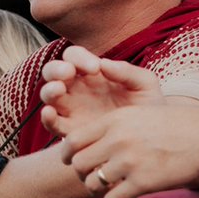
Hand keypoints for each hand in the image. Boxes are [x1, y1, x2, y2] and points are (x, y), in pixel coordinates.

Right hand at [39, 45, 164, 137]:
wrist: (152, 140)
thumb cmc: (149, 107)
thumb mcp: (145, 85)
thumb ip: (128, 72)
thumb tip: (104, 63)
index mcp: (94, 73)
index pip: (75, 56)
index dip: (79, 57)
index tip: (94, 67)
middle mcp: (79, 88)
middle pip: (54, 71)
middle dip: (57, 69)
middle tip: (69, 72)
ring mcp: (72, 109)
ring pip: (48, 94)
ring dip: (49, 89)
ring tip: (59, 89)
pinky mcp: (71, 131)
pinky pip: (52, 123)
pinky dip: (46, 117)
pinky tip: (50, 113)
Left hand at [59, 104, 198, 197]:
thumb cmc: (179, 124)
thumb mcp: (142, 113)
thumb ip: (118, 125)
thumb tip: (98, 139)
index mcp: (116, 120)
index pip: (73, 139)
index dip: (69, 154)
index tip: (73, 161)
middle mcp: (118, 139)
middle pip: (78, 163)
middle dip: (82, 174)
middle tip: (93, 177)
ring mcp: (129, 162)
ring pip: (92, 184)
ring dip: (96, 190)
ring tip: (108, 190)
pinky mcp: (142, 183)